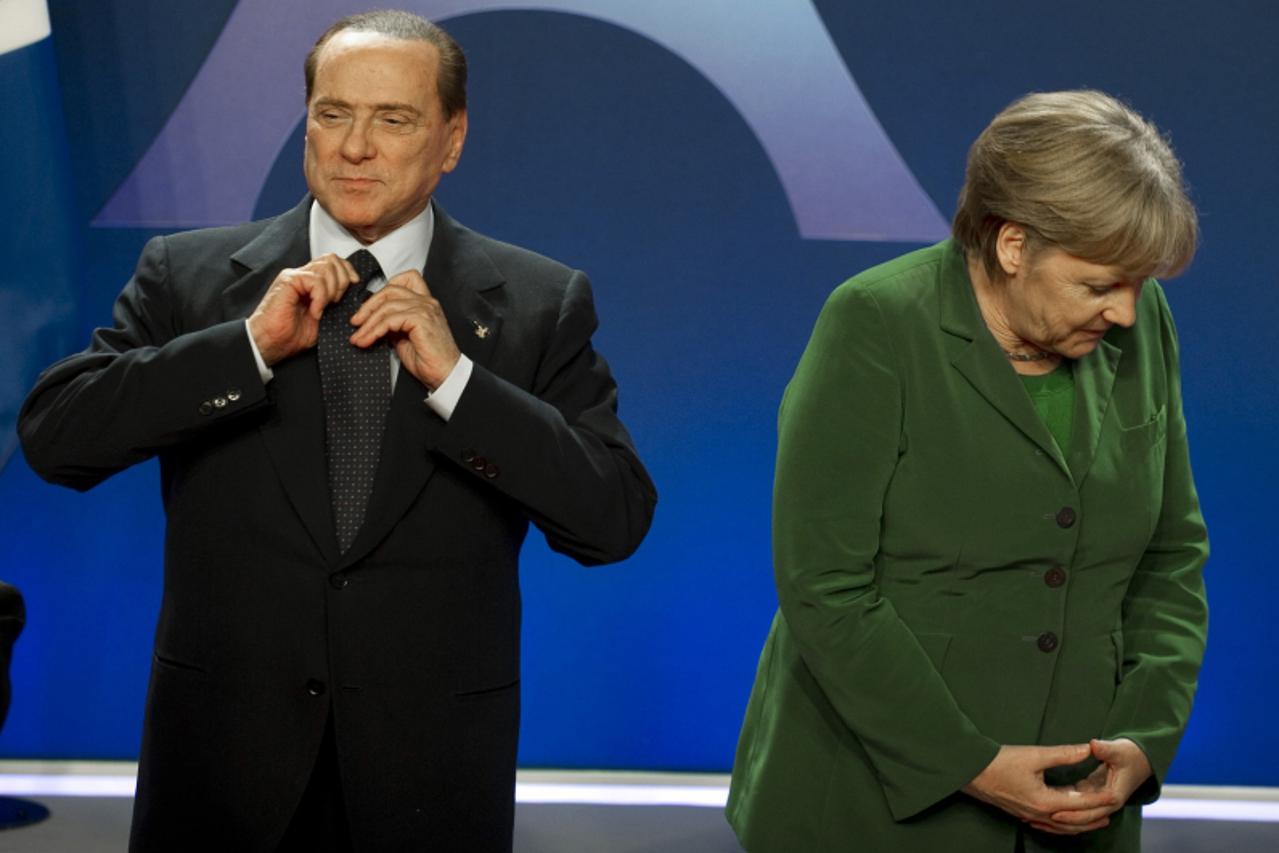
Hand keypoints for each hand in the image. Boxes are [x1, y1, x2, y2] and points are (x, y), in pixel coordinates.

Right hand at [247, 254, 358, 364]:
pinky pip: (315, 280)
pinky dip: (321, 297)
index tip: (354, 288)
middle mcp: (303, 276)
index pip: (334, 262)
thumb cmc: (290, 335)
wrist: (269, 343)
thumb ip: (336, 305)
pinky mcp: (288, 281)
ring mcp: (295, 277)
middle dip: (343, 280)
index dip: (348, 271)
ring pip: (326, 267)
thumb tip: (356, 297)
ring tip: (324, 308)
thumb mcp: (323, 319)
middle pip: (332, 259)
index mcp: (311, 283)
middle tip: (336, 302)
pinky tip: (315, 312)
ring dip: (332, 289)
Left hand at [349, 269, 460, 389]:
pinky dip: (375, 330)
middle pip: (390, 290)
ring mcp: (425, 309)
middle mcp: (427, 302)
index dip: (384, 289)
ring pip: (387, 306)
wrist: (444, 375)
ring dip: (368, 323)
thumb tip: (372, 320)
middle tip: (356, 322)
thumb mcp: (404, 337)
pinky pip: (390, 319)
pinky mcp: (421, 320)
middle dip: (368, 306)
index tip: (369, 308)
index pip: (405, 279)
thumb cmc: (428, 360)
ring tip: (358, 337)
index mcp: (425, 303)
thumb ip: (393, 323)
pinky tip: (368, 340)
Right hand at [963, 744, 1117, 834]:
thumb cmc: (999, 762)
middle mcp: (1039, 814)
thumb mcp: (1034, 755)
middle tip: (1113, 808)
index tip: (1116, 795)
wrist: (971, 771)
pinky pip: (1051, 826)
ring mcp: (1030, 816)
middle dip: (1096, 815)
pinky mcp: (1023, 813)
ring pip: (1063, 826)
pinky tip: (1066, 820)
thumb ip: (1063, 754)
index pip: (1081, 803)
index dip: (1100, 798)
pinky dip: (1065, 825)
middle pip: (1075, 820)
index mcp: (1045, 801)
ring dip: (1082, 823)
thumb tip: (1087, 749)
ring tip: (1098, 819)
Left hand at [1048, 738, 1151, 826]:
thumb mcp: (1118, 750)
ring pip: (1081, 812)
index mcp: (1113, 795)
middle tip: (1043, 817)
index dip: (1073, 812)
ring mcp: (1100, 799)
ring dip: (1064, 814)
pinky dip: (1065, 804)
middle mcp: (1108, 802)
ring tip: (1041, 815)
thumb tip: (1093, 745)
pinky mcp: (1093, 792)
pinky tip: (1048, 802)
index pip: (1091, 810)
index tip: (1055, 812)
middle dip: (1065, 817)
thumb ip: (1105, 749)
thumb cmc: (1130, 754)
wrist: (1141, 758)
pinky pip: (1078, 802)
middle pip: (1085, 816)